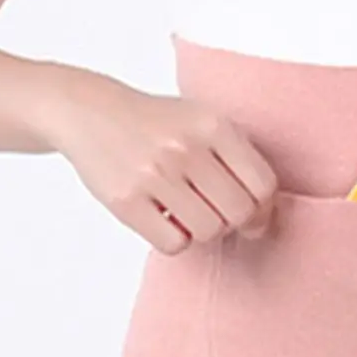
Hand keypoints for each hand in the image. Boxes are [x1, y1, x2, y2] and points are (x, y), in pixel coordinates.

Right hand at [39, 66, 277, 253]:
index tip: (254, 213)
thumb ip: (239, 158)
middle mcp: (186, 148)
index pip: (263, 184)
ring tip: (191, 213)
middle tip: (220, 214)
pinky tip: (167, 219)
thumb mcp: (205, 120)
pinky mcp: (126, 200)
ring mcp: (154, 174)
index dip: (264, 207)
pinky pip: (174, 243)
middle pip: (239, 212)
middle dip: (236, 222)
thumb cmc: (159, 124)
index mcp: (213, 126)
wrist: (92, 113)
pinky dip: (176, 239)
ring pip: (209, 231)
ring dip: (205, 230)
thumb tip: (264, 216)